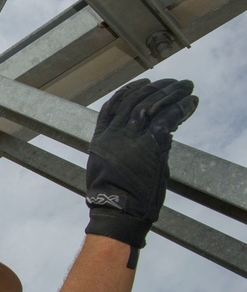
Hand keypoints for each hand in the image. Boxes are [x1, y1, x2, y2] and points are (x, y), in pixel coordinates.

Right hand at [85, 78, 197, 251]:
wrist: (117, 210)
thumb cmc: (116, 197)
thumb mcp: (111, 168)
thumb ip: (129, 150)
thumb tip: (157, 140)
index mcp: (101, 139)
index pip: (113, 106)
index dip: (129, 91)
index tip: (143, 83)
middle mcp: (114, 134)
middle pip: (134, 100)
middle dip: (156, 88)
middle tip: (172, 82)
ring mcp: (130, 138)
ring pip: (151, 104)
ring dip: (171, 93)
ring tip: (186, 86)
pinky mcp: (149, 144)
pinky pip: (168, 119)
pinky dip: (181, 108)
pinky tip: (191, 101)